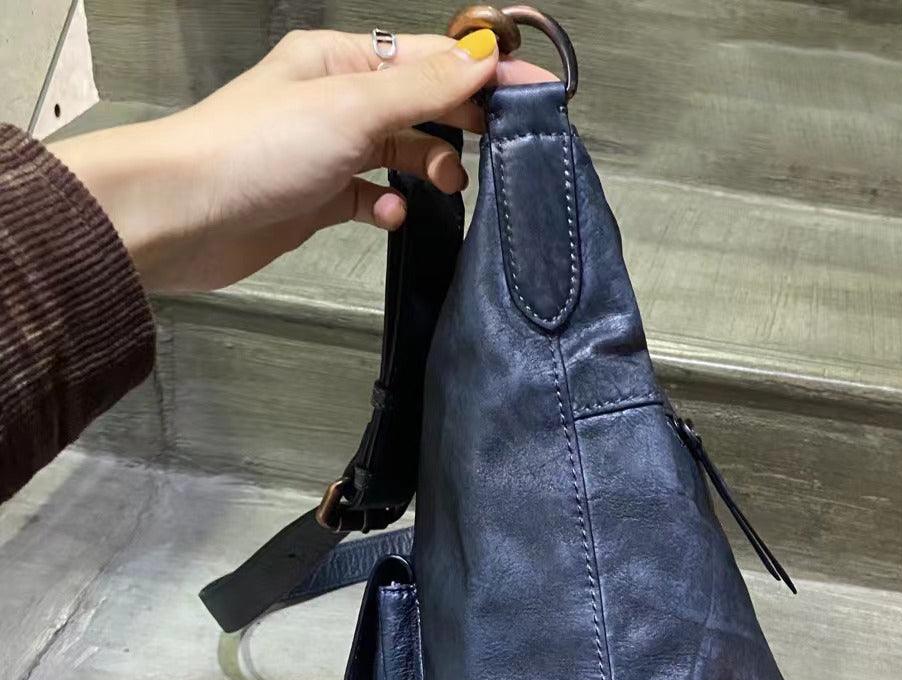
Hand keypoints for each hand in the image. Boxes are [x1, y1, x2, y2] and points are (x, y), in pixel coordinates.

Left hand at [50, 29, 552, 292]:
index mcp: (340, 60)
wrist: (184, 214)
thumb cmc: (254, 149)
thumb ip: (423, 88)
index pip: (430, 58)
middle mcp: (335, 100)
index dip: (484, 74)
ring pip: (400, 154)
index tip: (536, 92)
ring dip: (428, 169)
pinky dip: (390, 207)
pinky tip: (392, 216)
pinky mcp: (318, 199)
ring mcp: (327, 152)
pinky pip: (373, 198)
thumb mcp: (353, 107)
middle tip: (500, 148)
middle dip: (460, 125)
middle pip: (420, 105)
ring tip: (446, 188)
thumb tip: (483, 58)